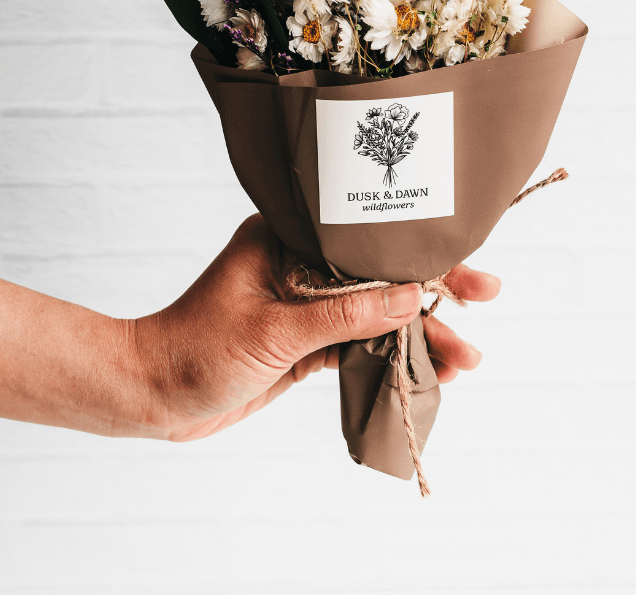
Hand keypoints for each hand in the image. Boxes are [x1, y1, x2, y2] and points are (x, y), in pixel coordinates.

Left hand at [130, 213, 500, 441]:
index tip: (464, 266)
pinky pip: (360, 343)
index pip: (366, 239)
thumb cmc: (194, 350)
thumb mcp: (273, 332)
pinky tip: (428, 369)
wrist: (150, 396)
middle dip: (432, 292)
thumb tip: (410, 299)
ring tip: (465, 359)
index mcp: (286, 238)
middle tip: (485, 300)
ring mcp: (306, 303)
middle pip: (380, 272)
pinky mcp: (307, 341)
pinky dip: (392, 356)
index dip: (419, 251)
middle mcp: (300, 264)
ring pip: (377, 312)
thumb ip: (343, 316)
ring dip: (419, 333)